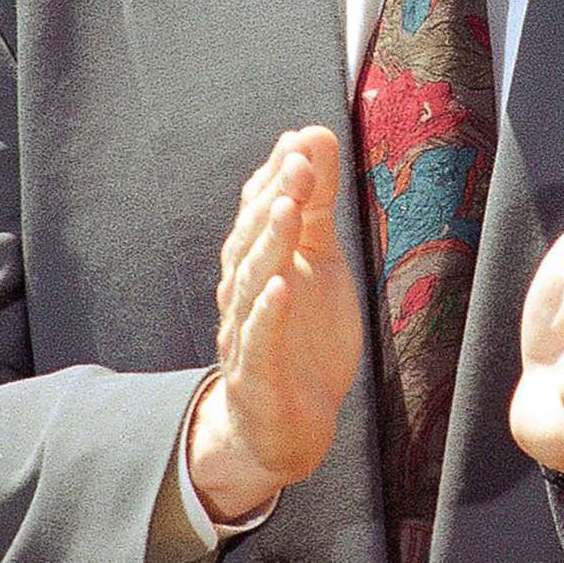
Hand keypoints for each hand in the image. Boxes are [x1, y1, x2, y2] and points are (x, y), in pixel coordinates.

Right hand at [190, 127, 361, 521]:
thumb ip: (318, 203)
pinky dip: (268, 314)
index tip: (300, 140)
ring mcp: (246, 336)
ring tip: (287, 208)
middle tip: (299, 163)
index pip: (259, 213)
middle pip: (252, 242)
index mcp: (258, 265)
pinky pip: (258, 343)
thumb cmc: (301, 338)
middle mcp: (244, 295)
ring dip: (268, 245)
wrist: (284, 428)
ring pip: (251, 285)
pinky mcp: (256, 377)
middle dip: (275, 199)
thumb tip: (314, 134)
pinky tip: (282, 287)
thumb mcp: (319, 262)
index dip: (277, 177)